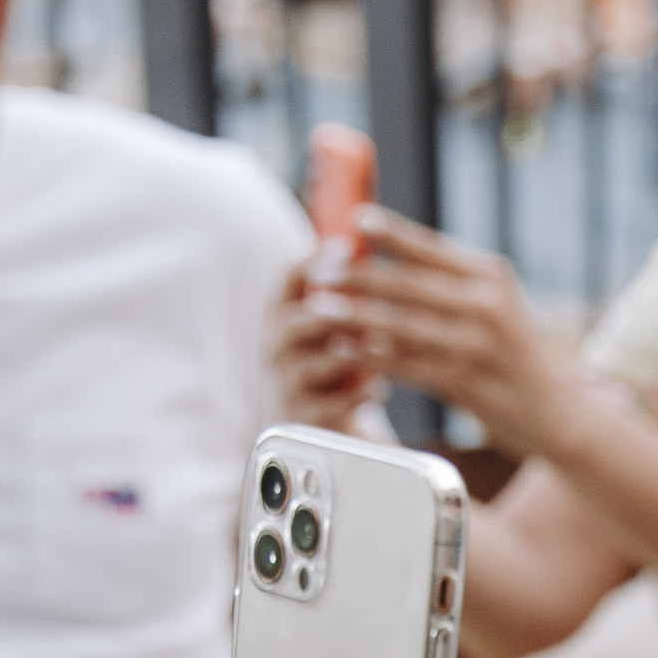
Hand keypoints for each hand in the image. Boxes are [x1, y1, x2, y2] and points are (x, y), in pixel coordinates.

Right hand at [267, 249, 381, 432]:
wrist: (329, 421)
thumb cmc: (339, 360)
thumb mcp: (340, 321)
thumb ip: (348, 287)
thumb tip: (374, 235)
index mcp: (285, 312)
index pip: (290, 277)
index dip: (316, 261)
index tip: (347, 249)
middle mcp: (278, 345)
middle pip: (296, 322)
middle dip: (332, 314)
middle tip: (363, 307)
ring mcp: (286, 382)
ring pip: (311, 364)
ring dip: (348, 356)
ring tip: (380, 349)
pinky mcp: (302, 416)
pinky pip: (326, 405)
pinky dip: (354, 396)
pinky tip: (378, 389)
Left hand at [332, 208, 575, 459]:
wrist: (558, 411)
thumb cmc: (516, 356)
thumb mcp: (497, 306)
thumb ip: (455, 283)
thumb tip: (393, 259)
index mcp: (491, 276)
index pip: (432, 248)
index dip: (391, 232)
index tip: (355, 221)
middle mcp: (488, 304)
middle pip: (410, 284)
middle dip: (360, 275)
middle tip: (320, 268)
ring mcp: (478, 344)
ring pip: (403, 325)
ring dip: (356, 316)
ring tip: (319, 309)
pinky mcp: (468, 382)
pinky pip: (408, 366)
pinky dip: (373, 357)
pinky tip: (345, 351)